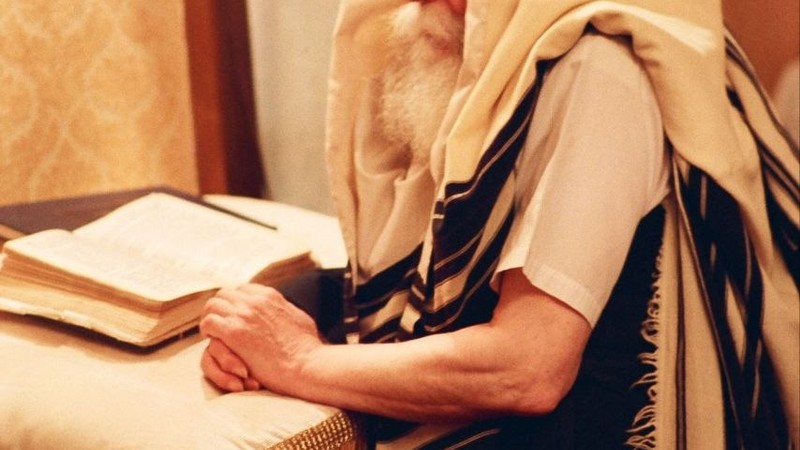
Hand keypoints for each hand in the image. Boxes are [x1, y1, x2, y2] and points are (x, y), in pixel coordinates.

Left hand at [199, 284, 322, 394]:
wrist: (307, 365)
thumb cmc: (308, 349)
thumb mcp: (299, 318)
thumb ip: (286, 310)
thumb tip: (283, 309)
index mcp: (270, 296)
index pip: (242, 289)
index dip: (235, 302)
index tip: (234, 316)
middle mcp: (255, 301)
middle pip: (224, 294)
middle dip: (219, 309)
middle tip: (219, 325)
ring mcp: (243, 315)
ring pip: (212, 305)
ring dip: (210, 318)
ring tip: (213, 333)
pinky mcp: (234, 333)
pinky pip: (208, 322)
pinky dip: (207, 330)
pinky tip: (213, 340)